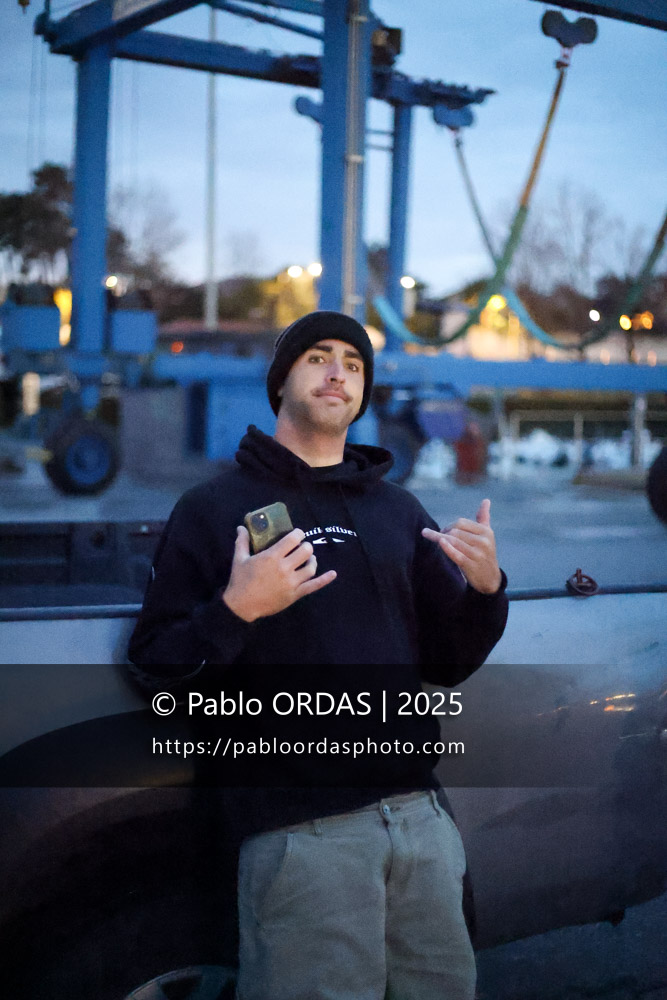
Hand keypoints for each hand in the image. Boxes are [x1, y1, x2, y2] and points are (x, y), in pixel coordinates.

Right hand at [222, 526, 336, 621]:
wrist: (242, 605)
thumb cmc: (240, 580)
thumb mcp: (239, 559)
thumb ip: (242, 541)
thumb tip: (241, 527)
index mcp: (272, 556)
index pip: (293, 539)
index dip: (298, 534)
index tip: (298, 534)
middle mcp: (285, 568)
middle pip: (306, 551)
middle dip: (306, 546)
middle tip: (302, 547)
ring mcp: (292, 582)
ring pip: (311, 567)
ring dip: (312, 561)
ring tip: (309, 559)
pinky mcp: (295, 594)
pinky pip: (313, 586)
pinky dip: (325, 580)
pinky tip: (333, 574)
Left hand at [421, 498, 501, 594]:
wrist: (490, 579)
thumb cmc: (485, 553)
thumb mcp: (487, 535)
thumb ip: (483, 518)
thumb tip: (486, 500)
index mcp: (486, 532)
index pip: (461, 522)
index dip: (449, 525)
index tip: (444, 531)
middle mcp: (483, 542)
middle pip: (455, 531)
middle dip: (444, 532)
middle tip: (437, 536)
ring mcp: (478, 554)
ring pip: (453, 541)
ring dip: (439, 538)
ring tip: (429, 536)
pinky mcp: (471, 565)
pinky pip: (456, 554)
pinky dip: (447, 548)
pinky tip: (439, 542)